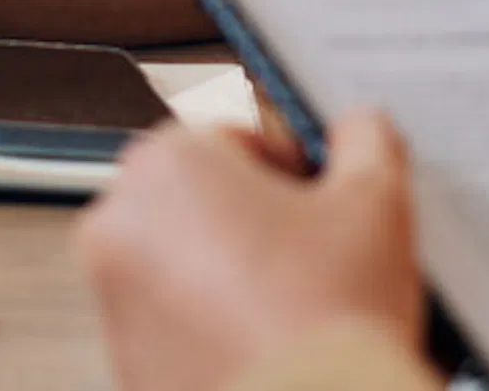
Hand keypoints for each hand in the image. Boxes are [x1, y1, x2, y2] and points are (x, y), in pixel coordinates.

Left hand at [74, 112, 427, 390]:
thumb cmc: (329, 322)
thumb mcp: (376, 205)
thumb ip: (366, 142)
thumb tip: (360, 129)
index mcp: (166, 165)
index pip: (239, 137)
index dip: (298, 168)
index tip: (328, 203)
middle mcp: (118, 225)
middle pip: (206, 200)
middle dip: (262, 222)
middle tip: (320, 260)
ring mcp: (111, 298)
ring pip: (189, 263)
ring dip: (238, 275)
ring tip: (298, 309)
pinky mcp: (124, 360)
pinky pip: (176, 325)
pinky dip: (216, 328)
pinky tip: (270, 344)